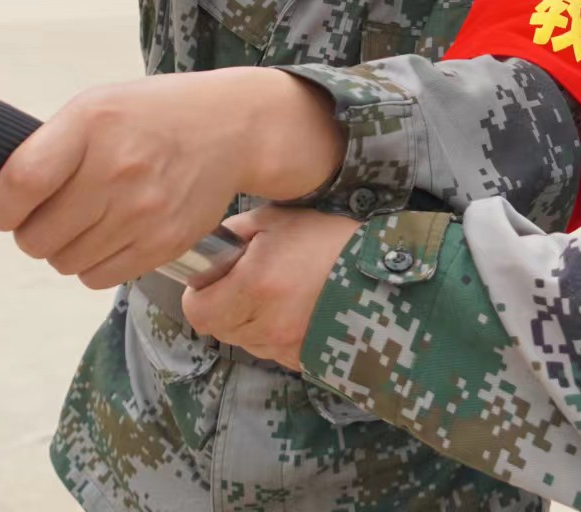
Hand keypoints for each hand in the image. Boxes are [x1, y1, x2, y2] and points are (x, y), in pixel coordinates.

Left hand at [0, 67, 344, 290]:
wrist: (230, 129)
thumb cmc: (152, 116)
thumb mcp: (96, 106)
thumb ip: (48, 145)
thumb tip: (1, 200)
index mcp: (91, 124)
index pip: (21, 183)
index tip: (0, 213)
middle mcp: (117, 169)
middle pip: (36, 236)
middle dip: (29, 233)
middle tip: (43, 218)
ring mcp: (142, 211)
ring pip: (64, 262)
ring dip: (61, 250)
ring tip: (81, 224)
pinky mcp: (162, 244)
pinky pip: (98, 278)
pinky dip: (91, 265)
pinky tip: (105, 238)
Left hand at [182, 206, 363, 370]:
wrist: (383, 278)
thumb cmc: (332, 243)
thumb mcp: (280, 220)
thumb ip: (236, 232)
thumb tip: (212, 246)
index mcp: (254, 286)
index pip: (196, 311)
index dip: (199, 294)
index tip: (213, 279)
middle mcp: (265, 323)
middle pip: (217, 328)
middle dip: (222, 306)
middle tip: (246, 282)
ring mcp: (283, 346)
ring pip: (243, 341)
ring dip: (248, 321)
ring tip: (276, 294)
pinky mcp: (300, 360)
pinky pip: (269, 350)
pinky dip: (273, 333)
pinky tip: (293, 310)